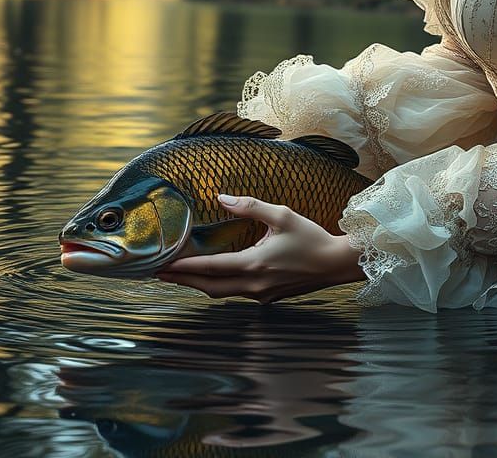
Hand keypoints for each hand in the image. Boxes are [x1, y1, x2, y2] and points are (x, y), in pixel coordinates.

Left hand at [155, 194, 365, 303]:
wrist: (336, 264)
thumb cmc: (311, 237)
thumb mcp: (282, 215)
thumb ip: (250, 206)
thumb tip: (221, 198)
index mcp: (254, 264)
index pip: (209, 267)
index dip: (183, 267)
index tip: (162, 265)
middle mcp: (253, 285)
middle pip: (208, 287)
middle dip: (183, 281)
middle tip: (160, 274)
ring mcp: (261, 295)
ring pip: (221, 293)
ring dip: (200, 284)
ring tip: (181, 275)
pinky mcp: (268, 298)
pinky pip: (237, 293)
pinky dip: (220, 286)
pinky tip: (216, 276)